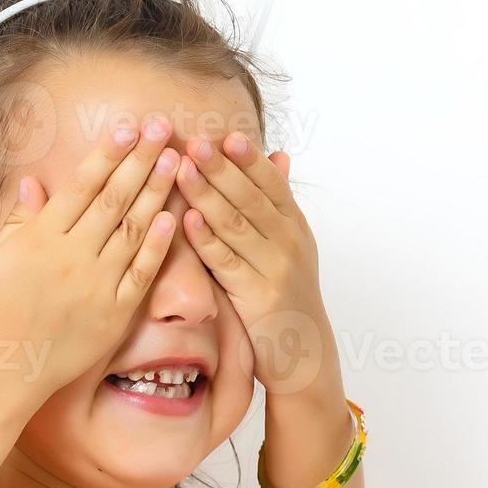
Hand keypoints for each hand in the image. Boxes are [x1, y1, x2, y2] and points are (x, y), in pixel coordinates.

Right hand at [0, 114, 180, 400]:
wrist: (3, 369)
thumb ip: (18, 219)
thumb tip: (32, 181)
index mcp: (40, 237)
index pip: (82, 186)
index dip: (108, 154)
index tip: (129, 127)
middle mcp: (72, 256)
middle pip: (114, 199)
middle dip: (141, 160)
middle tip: (164, 129)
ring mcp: (96, 285)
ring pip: (133, 230)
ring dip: (157, 193)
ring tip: (176, 161)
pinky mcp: (114, 315)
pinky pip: (141, 274)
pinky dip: (158, 246)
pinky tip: (173, 218)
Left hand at [175, 132, 338, 396]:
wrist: (304, 353)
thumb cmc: (286, 294)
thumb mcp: (292, 244)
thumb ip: (279, 202)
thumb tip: (279, 155)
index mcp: (295, 226)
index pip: (271, 184)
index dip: (248, 159)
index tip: (225, 134)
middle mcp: (289, 243)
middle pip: (252, 198)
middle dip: (222, 169)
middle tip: (195, 142)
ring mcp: (275, 270)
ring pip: (237, 225)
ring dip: (208, 195)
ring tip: (183, 169)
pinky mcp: (258, 298)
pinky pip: (227, 263)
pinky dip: (207, 239)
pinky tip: (187, 219)